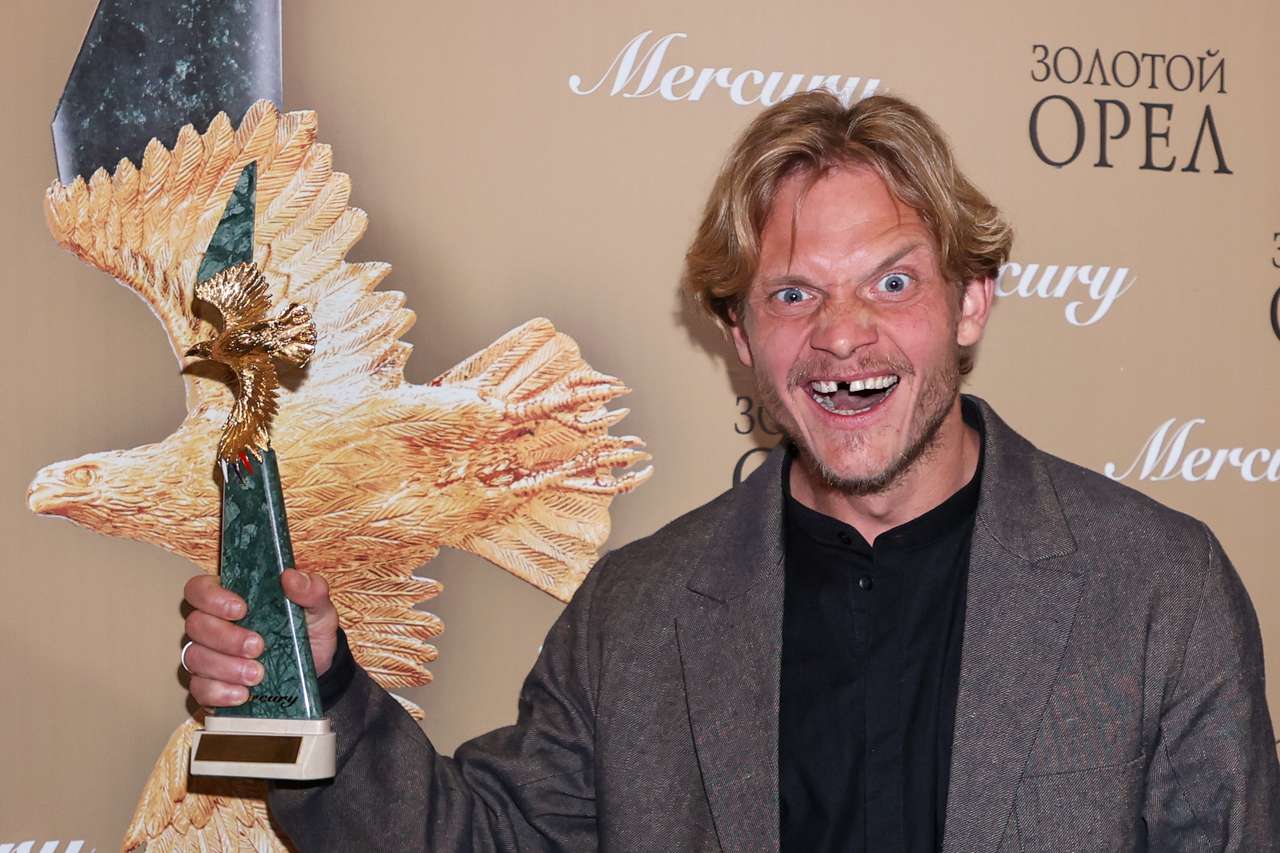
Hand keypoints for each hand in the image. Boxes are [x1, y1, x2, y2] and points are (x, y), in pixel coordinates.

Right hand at [182, 569, 339, 706]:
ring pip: (195, 657)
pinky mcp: (211, 684)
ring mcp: (209, 655)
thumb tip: (291, 576)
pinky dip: (220, 692)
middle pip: (196, 624)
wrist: (317, 668)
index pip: (200, 589)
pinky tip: (242, 694)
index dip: (212, 597)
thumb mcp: (317, 607)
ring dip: (225, 667)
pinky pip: (200, 689)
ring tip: (257, 674)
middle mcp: (213, 625)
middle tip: (257, 647)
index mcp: (231, 598)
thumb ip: (310, 589)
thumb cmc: (308, 630)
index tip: (241, 609)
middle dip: (225, 637)